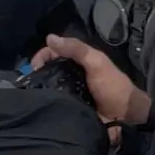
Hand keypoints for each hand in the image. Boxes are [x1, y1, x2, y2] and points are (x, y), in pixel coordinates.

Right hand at [34, 35, 151, 126]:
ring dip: (41, 88)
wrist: (125, 116)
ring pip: (50, 86)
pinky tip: (39, 106)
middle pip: (50, 69)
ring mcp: (71, 92)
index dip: (43, 55)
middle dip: (38, 73)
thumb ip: (76, 49)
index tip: (34, 67)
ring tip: (30, 96)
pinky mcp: (70, 108)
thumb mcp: (96, 62)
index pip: (55, 51)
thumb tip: (49, 38)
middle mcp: (73, 73)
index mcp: (79, 59)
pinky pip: (55, 103)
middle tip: (29, 83)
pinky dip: (47, 102)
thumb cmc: (112, 85)